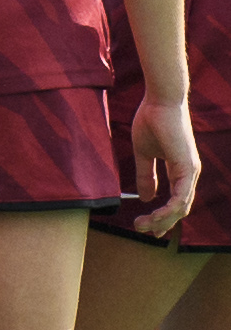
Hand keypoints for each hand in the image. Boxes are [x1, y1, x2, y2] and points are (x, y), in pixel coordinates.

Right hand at [129, 95, 200, 236]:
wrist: (160, 101)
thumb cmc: (152, 121)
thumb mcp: (144, 152)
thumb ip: (146, 175)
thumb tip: (146, 198)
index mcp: (180, 171)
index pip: (176, 202)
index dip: (163, 217)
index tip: (147, 227)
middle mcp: (189, 175)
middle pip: (179, 209)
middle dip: (161, 223)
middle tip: (142, 230)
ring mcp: (190, 172)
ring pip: (181, 207)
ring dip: (162, 220)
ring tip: (143, 225)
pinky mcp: (187, 168)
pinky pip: (181, 196)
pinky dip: (171, 208)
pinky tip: (157, 215)